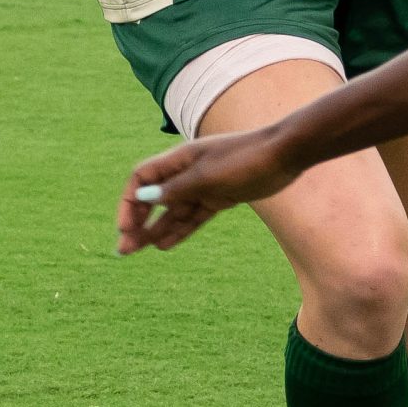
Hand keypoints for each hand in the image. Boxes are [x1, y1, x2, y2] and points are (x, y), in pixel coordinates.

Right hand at [117, 126, 300, 253]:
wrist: (284, 154)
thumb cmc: (245, 159)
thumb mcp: (207, 177)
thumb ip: (176, 189)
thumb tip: (143, 197)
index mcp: (179, 160)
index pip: (142, 179)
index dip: (130, 202)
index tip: (125, 227)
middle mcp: (187, 173)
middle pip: (154, 199)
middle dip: (137, 222)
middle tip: (124, 248)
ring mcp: (203, 187)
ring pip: (172, 212)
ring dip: (154, 230)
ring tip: (137, 251)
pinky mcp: (219, 198)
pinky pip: (192, 217)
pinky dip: (178, 230)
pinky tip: (164, 245)